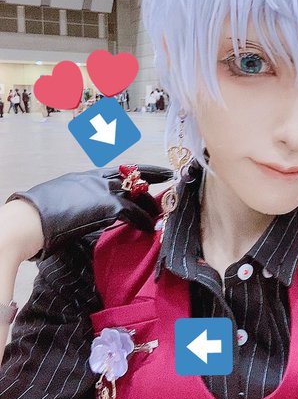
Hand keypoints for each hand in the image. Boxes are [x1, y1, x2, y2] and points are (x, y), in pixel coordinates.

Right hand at [4, 165, 174, 260]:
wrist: (28, 220)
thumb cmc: (36, 215)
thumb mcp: (60, 199)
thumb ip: (75, 202)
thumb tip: (77, 213)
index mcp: (85, 177)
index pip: (117, 170)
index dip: (135, 171)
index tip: (148, 170)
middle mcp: (96, 180)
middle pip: (132, 175)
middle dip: (152, 176)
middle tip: (168, 176)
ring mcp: (102, 191)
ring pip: (136, 194)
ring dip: (150, 204)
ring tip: (161, 212)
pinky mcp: (107, 206)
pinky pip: (134, 213)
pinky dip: (144, 221)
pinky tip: (150, 228)